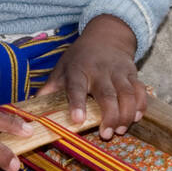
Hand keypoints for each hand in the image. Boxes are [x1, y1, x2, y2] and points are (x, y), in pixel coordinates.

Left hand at [38, 15, 145, 139]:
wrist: (106, 36)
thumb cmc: (80, 58)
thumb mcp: (61, 69)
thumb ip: (49, 90)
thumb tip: (30, 112)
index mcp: (78, 70)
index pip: (76, 87)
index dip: (77, 104)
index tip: (77, 120)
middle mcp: (99, 71)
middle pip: (107, 95)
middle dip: (109, 116)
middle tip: (106, 135)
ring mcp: (118, 72)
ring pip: (127, 94)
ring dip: (126, 114)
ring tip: (121, 130)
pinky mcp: (133, 74)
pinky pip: (140, 91)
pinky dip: (141, 105)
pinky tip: (137, 118)